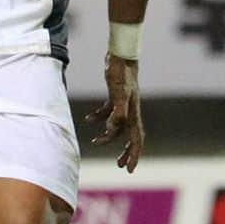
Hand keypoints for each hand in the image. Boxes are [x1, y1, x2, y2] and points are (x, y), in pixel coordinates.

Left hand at [86, 54, 143, 171]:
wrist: (120, 54)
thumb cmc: (121, 72)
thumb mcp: (118, 92)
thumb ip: (117, 112)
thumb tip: (112, 130)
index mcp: (133, 113)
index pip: (136, 139)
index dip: (133, 155)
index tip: (129, 169)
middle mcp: (131, 110)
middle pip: (131, 136)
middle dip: (126, 151)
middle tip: (119, 165)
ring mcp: (123, 103)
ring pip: (118, 125)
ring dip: (109, 136)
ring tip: (96, 142)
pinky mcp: (115, 96)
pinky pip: (108, 112)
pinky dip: (99, 117)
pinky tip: (88, 119)